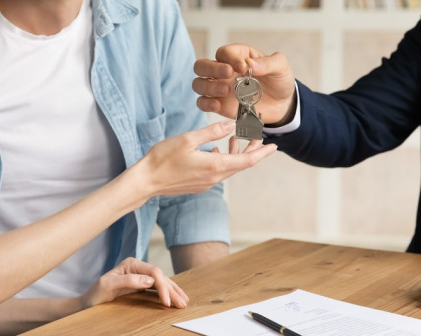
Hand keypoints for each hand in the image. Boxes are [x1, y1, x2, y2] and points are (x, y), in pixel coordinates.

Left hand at [79, 258, 188, 308]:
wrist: (88, 302)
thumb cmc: (95, 293)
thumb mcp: (108, 285)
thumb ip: (128, 281)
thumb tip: (150, 280)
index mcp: (131, 264)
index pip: (153, 272)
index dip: (162, 286)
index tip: (167, 302)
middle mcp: (138, 267)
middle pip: (160, 276)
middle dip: (172, 290)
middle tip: (182, 304)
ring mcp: (140, 275)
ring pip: (162, 281)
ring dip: (173, 291)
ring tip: (184, 301)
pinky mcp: (141, 284)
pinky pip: (158, 287)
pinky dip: (167, 293)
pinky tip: (175, 298)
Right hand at [137, 120, 276, 196]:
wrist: (146, 181)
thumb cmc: (163, 159)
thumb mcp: (188, 139)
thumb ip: (212, 132)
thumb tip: (232, 125)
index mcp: (214, 166)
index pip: (247, 160)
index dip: (262, 152)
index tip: (274, 145)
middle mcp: (214, 177)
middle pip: (241, 165)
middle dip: (252, 151)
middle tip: (258, 137)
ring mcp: (206, 183)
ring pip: (229, 168)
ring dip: (235, 154)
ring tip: (234, 139)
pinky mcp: (198, 185)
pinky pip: (218, 172)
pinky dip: (222, 159)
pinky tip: (214, 150)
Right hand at [193, 44, 295, 124]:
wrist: (282, 105)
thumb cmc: (279, 81)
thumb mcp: (280, 67)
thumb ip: (268, 62)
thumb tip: (250, 64)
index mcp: (237, 57)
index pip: (223, 53)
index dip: (230, 58)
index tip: (244, 68)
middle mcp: (224, 71)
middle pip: (202, 65)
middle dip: (211, 68)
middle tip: (228, 74)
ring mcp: (219, 88)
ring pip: (198, 84)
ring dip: (208, 87)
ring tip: (226, 90)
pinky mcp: (219, 105)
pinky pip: (202, 103)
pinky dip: (206, 104)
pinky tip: (218, 105)